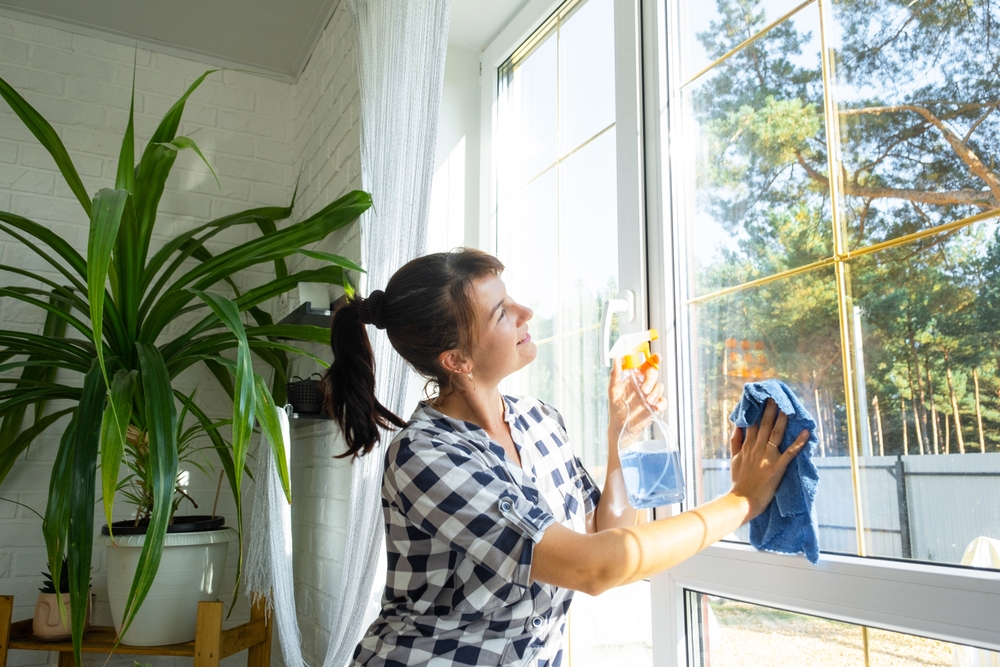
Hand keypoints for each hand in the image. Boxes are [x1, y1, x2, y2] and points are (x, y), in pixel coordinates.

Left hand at [608, 355, 666, 436]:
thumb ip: (615, 373)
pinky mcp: (655, 406)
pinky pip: (663, 401)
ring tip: (648, 402)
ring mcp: (650, 395)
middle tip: (644, 390)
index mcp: (634, 378)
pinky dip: (662, 403)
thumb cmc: (616, 407)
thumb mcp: (613, 389)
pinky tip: (656, 407)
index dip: (652, 359)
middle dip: (651, 380)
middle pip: (653, 374)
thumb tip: (617, 357)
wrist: (621, 427)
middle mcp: (643, 384)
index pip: (645, 365)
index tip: (657, 357)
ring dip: (655, 393)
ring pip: (659, 387)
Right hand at [729, 398, 808, 519]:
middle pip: (765, 425)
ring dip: (783, 420)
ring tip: (788, 407)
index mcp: (747, 446)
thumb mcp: (734, 459)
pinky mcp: (777, 468)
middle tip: (776, 397)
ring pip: (776, 434)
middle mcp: (757, 448)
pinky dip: (798, 442)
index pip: (752, 424)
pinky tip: (806, 432)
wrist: (742, 500)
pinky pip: (790, 453)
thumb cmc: (739, 481)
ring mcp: (767, 457)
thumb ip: (736, 442)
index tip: (762, 399)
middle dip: (770, 409)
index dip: (757, 410)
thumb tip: (738, 426)